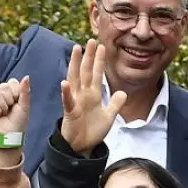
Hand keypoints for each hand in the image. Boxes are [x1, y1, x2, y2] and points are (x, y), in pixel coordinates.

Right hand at [0, 76, 31, 135]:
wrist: (11, 134)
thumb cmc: (18, 121)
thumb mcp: (25, 105)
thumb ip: (25, 91)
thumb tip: (27, 76)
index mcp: (10, 91)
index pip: (12, 82)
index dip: (16, 93)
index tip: (17, 102)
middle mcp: (0, 93)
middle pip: (3, 86)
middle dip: (10, 99)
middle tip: (10, 109)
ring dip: (3, 107)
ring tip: (4, 114)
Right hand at [60, 40, 126, 155]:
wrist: (82, 147)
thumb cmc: (92, 131)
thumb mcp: (109, 117)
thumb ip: (115, 104)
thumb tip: (123, 93)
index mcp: (93, 95)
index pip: (97, 74)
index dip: (99, 60)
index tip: (101, 46)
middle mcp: (83, 95)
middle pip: (86, 72)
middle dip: (89, 56)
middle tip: (91, 40)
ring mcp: (76, 102)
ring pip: (75, 80)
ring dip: (76, 65)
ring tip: (76, 50)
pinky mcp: (70, 112)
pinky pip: (68, 101)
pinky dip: (66, 93)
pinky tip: (64, 83)